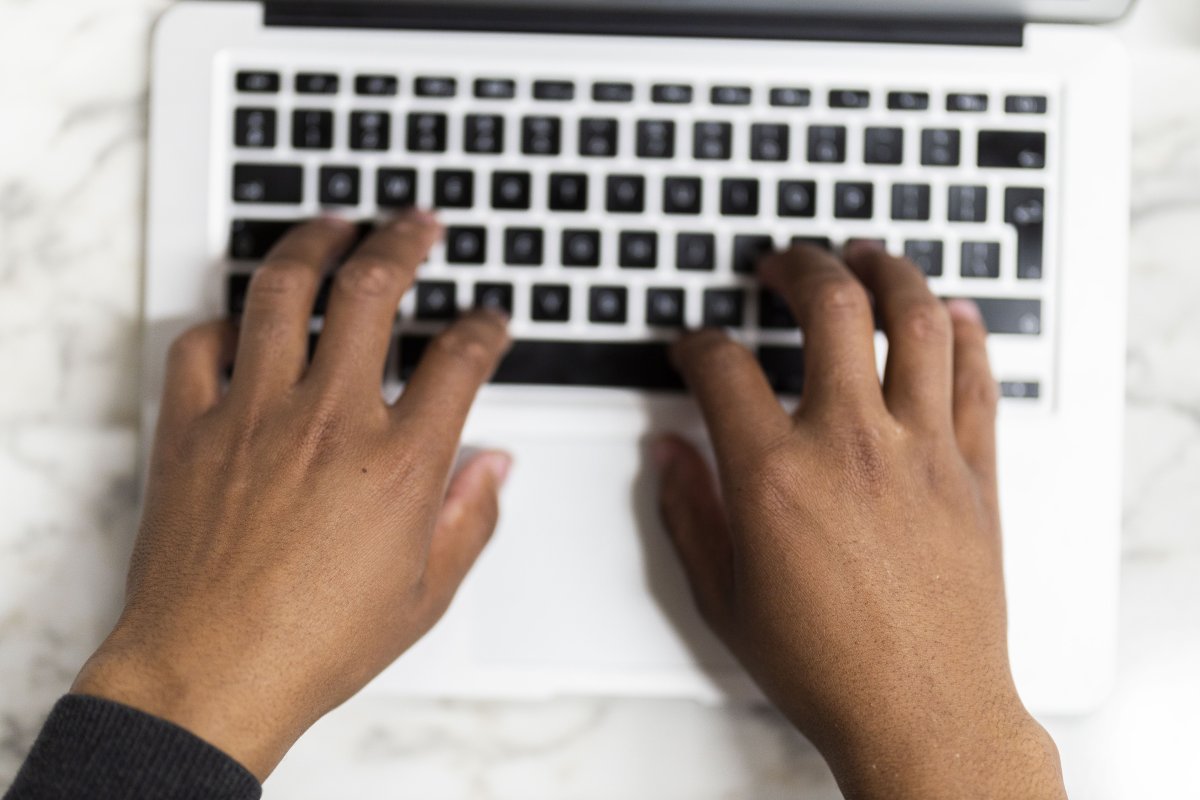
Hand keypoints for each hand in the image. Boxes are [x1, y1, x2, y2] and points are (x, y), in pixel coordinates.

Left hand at [72, 212, 511, 778]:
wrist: (210, 675)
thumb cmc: (314, 642)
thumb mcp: (427, 594)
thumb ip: (471, 518)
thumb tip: (494, 468)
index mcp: (398, 462)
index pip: (460, 359)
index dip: (485, 327)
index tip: (488, 322)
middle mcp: (328, 422)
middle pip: (373, 291)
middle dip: (404, 241)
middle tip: (417, 223)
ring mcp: (254, 416)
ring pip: (284, 293)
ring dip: (315, 245)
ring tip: (334, 226)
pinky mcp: (193, 429)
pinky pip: (200, 344)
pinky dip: (224, 321)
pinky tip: (244, 320)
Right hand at [655, 243, 1065, 798]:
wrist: (922, 712)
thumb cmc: (825, 665)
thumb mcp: (723, 596)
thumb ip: (686, 512)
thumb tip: (667, 454)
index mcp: (774, 475)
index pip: (723, 366)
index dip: (697, 344)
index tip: (695, 348)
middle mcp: (850, 445)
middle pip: (830, 305)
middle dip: (796, 266)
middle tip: (781, 263)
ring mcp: (922, 451)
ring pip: (915, 320)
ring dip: (887, 271)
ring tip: (866, 256)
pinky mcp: (974, 470)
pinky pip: (976, 376)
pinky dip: (963, 332)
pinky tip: (948, 313)